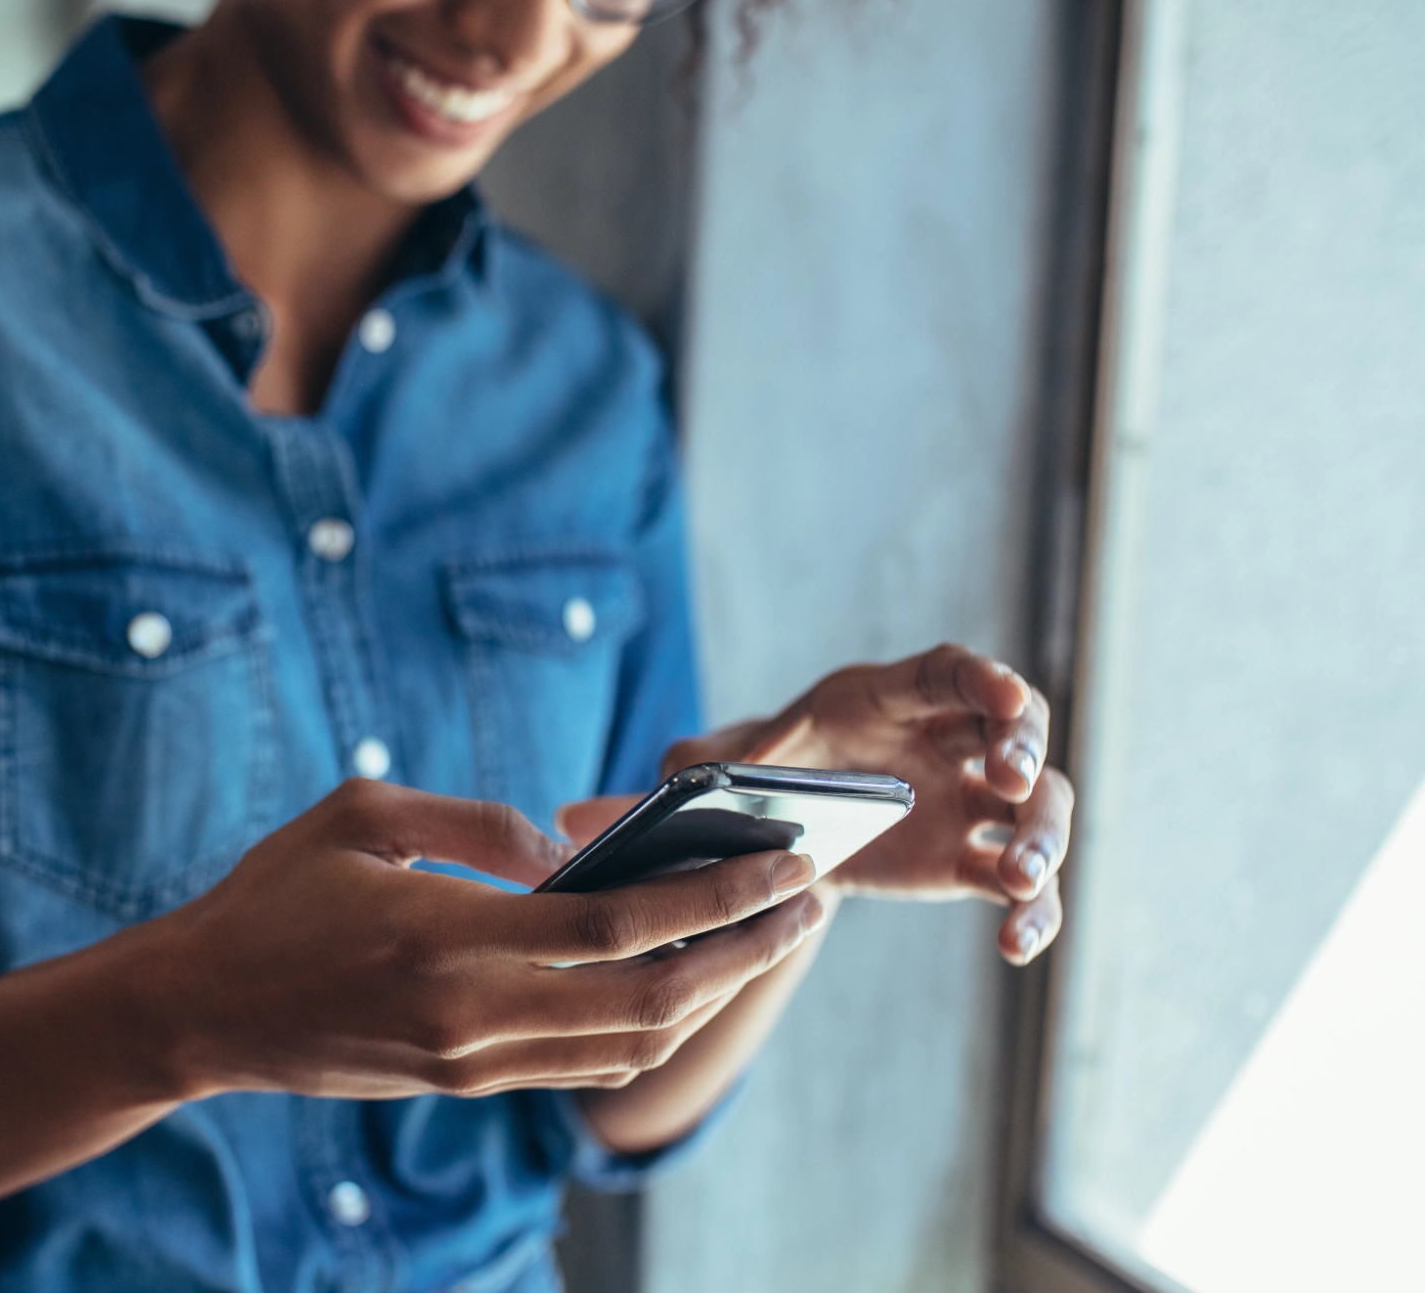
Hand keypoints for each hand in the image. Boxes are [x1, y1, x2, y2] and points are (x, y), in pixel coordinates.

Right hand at [131, 779, 825, 1100]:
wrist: (201, 1012)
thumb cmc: (273, 896)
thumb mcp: (362, 815)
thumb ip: (475, 821)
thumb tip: (565, 848)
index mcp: (451, 939)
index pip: (621, 926)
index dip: (715, 896)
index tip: (784, 863)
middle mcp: (477, 1016)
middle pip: (652, 996)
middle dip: (745, 949)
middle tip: (809, 902)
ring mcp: (475, 1063)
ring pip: (631, 1043)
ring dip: (711, 992)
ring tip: (763, 938)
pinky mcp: (467, 1083)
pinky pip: (586, 1063)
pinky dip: (651, 1025)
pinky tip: (682, 981)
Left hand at [564, 644, 1073, 965]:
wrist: (775, 828)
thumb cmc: (746, 777)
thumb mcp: (705, 771)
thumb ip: (659, 783)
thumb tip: (573, 821)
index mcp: (884, 698)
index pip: (950, 672)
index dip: (981, 680)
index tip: (1001, 698)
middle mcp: (941, 741)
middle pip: (1016, 733)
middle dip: (1022, 753)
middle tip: (1007, 782)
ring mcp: (966, 801)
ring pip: (1038, 808)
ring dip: (1041, 837)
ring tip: (1017, 876)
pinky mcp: (970, 861)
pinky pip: (1024, 882)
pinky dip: (1033, 910)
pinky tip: (1016, 942)